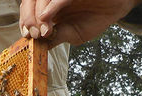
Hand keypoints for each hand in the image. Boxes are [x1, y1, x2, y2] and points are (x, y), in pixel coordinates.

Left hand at [19, 0, 137, 45]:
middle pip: (29, 2)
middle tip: (34, 34)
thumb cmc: (95, 18)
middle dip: (28, 19)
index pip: (29, 12)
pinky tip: (46, 18)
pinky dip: (50, 7)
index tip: (28, 36)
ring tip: (43, 30)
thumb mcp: (73, 34)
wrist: (116, 7)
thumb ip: (57, 37)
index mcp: (48, 8)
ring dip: (36, 14)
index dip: (25, 23)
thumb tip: (39, 45)